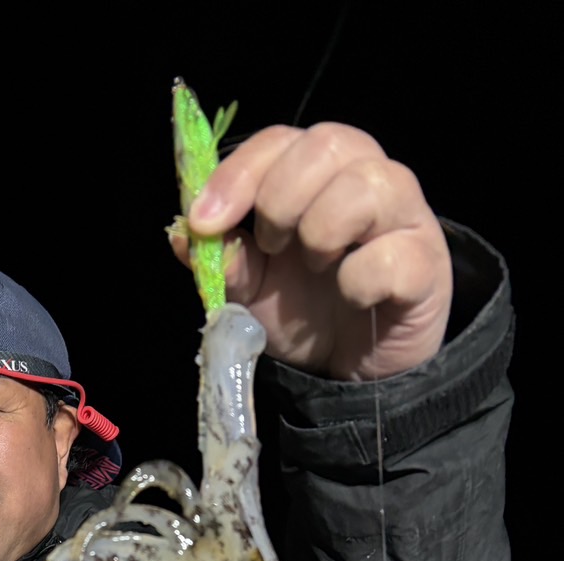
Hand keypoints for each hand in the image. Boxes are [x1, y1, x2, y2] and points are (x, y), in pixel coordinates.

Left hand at [177, 122, 452, 379]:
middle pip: (329, 143)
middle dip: (282, 196)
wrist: (351, 370)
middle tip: (272, 245)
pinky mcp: (427, 263)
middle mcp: (364, 178)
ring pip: (370, 184)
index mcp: (315, 174)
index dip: (237, 174)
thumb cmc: (305, 312)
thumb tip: (181, 235)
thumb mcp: (251, 289)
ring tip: (317, 267)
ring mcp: (403, 216)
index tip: (204, 221)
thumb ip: (222, 260)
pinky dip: (360, 280)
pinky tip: (353, 297)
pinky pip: (393, 255)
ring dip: (323, 230)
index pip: (279, 142)